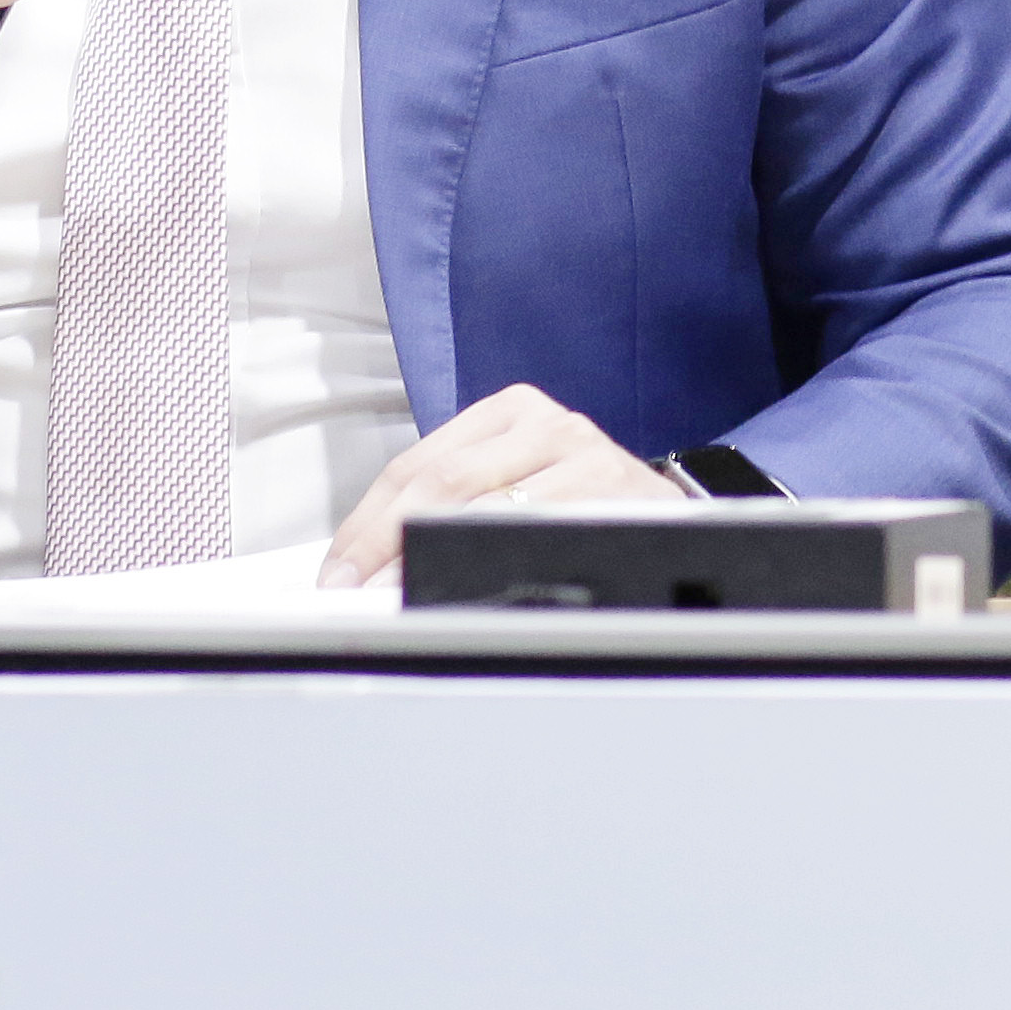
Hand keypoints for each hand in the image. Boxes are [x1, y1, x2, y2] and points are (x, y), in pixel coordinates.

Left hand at [318, 386, 685, 589]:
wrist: (673, 516)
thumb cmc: (582, 508)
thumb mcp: (519, 485)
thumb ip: (456, 507)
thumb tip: (368, 567)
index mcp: (509, 411)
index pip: (416, 465)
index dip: (367, 524)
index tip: (337, 574)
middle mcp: (546, 422)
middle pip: (443, 481)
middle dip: (387, 543)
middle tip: (354, 593)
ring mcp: (582, 452)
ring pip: (485, 506)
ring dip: (431, 558)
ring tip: (394, 598)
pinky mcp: (611, 490)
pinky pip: (537, 532)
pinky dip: (492, 563)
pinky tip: (465, 588)